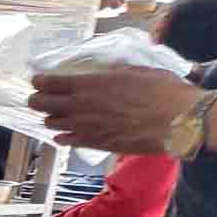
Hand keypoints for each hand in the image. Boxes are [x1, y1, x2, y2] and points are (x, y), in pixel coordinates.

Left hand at [28, 68, 200, 153]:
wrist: (180, 122)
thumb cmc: (164, 91)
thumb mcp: (136, 71)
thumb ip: (114, 72)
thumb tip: (106, 71)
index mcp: (89, 85)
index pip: (50, 83)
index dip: (40, 81)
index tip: (37, 80)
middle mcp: (81, 107)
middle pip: (43, 104)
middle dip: (37, 99)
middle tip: (37, 97)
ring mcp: (87, 128)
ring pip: (53, 124)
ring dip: (50, 118)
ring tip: (51, 115)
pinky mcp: (97, 145)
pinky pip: (69, 142)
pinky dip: (62, 137)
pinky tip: (61, 136)